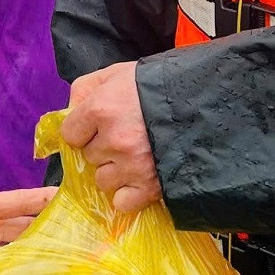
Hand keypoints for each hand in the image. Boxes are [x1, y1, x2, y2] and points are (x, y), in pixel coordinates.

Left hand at [61, 63, 159, 212]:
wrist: (206, 99)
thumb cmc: (157, 83)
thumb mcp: (116, 72)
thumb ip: (85, 89)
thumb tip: (69, 112)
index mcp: (101, 109)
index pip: (70, 134)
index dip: (83, 130)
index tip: (99, 125)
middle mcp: (113, 140)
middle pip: (88, 157)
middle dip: (103, 148)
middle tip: (126, 136)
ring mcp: (132, 165)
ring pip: (103, 180)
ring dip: (115, 171)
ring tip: (136, 155)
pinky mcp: (151, 186)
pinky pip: (123, 202)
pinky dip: (129, 194)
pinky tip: (140, 178)